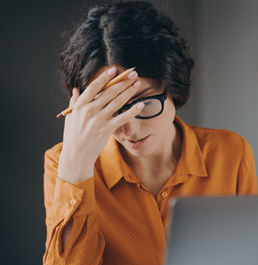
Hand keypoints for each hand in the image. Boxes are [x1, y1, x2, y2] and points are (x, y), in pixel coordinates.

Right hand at [58, 67, 143, 182]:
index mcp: (80, 105)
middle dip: (123, 81)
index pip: (94, 87)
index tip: (114, 70)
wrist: (76, 155)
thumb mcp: (71, 117)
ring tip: (137, 83)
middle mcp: (90, 110)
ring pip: (118, 101)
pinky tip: (141, 104)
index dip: (105, 77)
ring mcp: (99, 119)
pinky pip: (123, 117)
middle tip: (132, 74)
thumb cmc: (73, 135)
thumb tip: (76, 88)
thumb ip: (74, 101)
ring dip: (129, 91)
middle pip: (110, 92)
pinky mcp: (108, 129)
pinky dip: (133, 110)